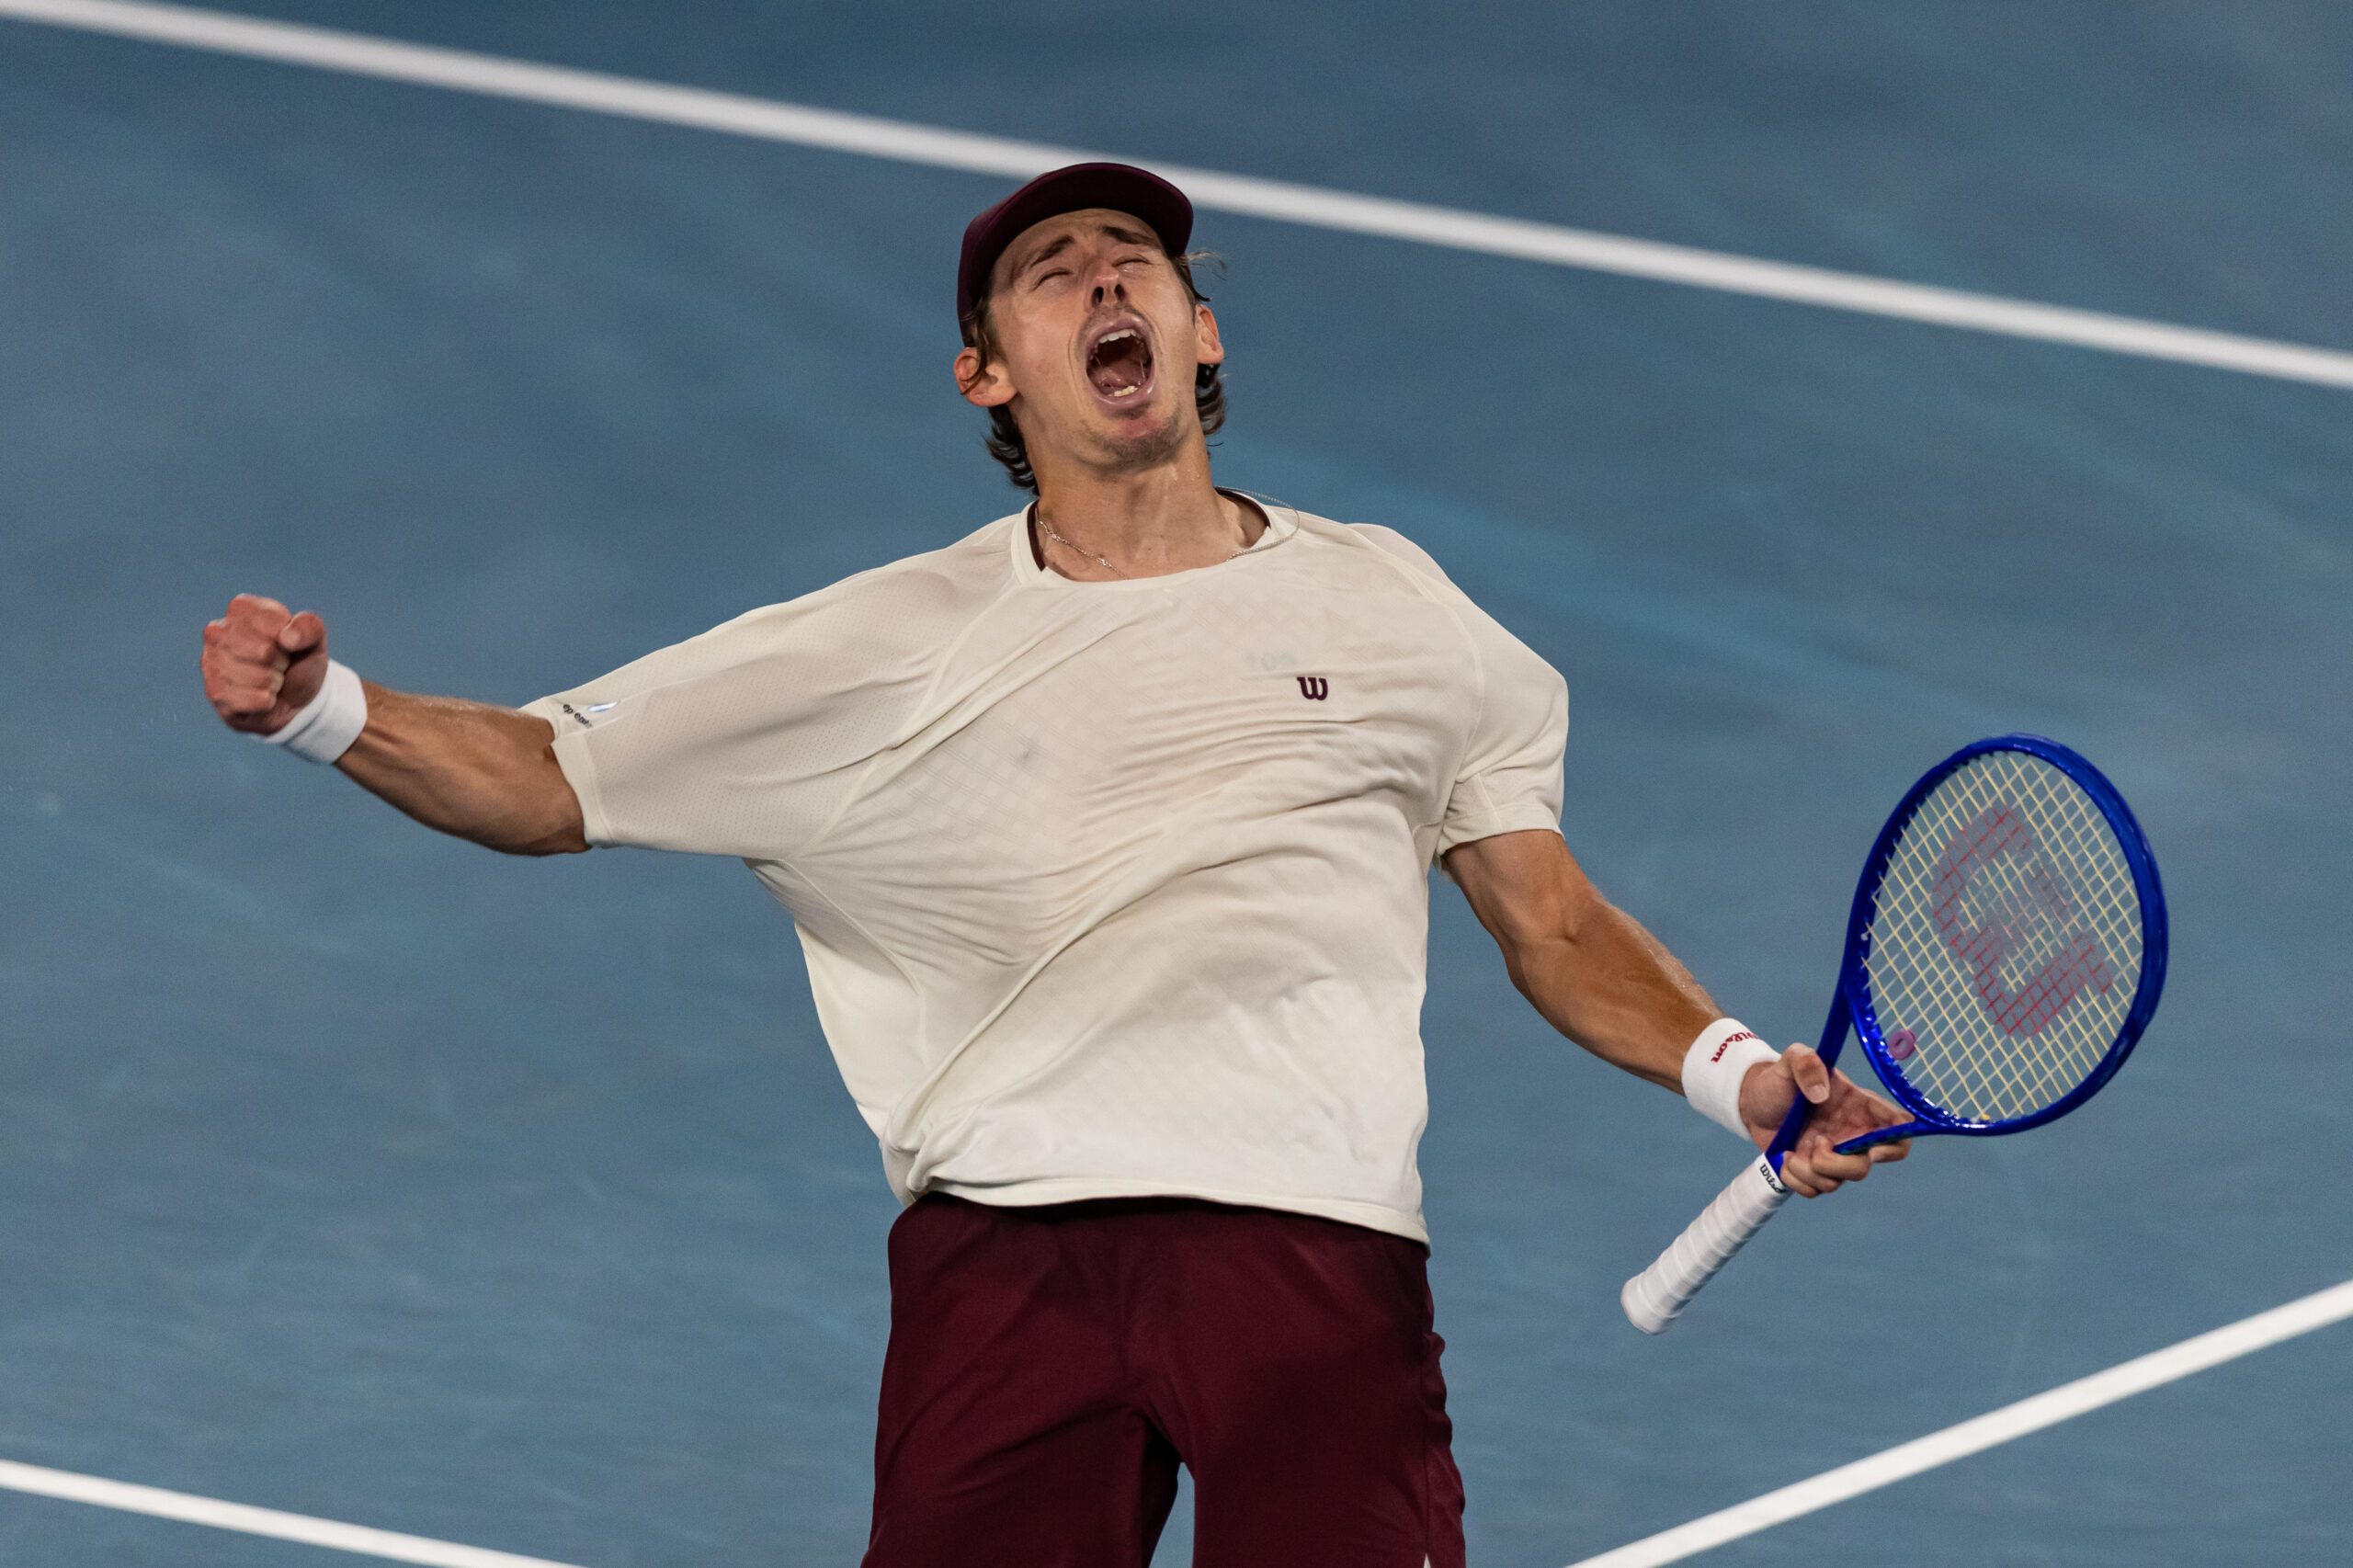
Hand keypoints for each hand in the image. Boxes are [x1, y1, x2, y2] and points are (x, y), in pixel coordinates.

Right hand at [202, 594, 328, 734]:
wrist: (295, 698)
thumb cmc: (298, 661)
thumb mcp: (314, 639)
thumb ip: (309, 627)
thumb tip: (286, 638)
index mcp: (241, 608)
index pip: (271, 623)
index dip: (288, 639)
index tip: (286, 643)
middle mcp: (217, 631)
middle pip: (263, 651)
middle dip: (280, 662)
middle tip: (279, 664)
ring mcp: (210, 661)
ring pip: (256, 677)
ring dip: (274, 683)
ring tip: (270, 679)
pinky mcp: (213, 691)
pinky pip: (250, 700)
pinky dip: (266, 702)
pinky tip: (262, 696)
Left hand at [1737, 1044, 1911, 1196]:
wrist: (1752, 1101)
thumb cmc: (1779, 1079)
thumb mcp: (1791, 1059)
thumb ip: (1806, 1062)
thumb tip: (1820, 1093)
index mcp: (1859, 1107)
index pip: (1899, 1130)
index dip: (1895, 1145)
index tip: (1871, 1148)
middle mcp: (1852, 1135)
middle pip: (1864, 1167)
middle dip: (1836, 1164)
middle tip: (1816, 1142)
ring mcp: (1833, 1156)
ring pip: (1836, 1182)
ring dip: (1808, 1170)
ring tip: (1791, 1150)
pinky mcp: (1813, 1171)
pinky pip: (1813, 1190)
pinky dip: (1796, 1179)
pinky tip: (1786, 1158)